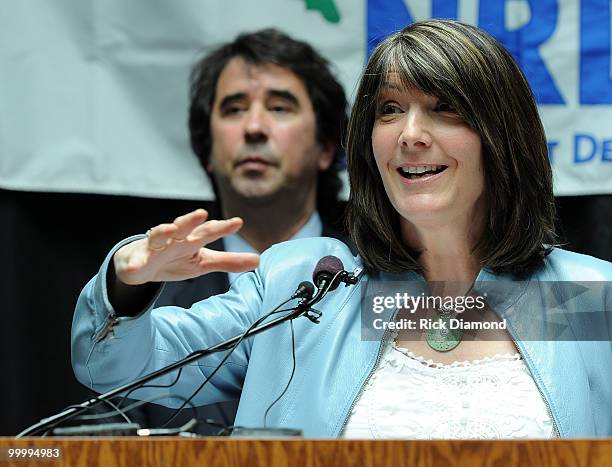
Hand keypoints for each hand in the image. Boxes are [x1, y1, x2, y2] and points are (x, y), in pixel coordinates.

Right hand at [113, 209, 259, 284]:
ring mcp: (154, 247)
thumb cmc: (175, 259)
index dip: (222, 227)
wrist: (141, 265)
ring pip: (158, 236)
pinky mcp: (138, 259)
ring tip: (171, 228)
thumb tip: (258, 260)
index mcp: (191, 239)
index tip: (238, 222)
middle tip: (202, 214)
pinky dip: (135, 263)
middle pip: (184, 227)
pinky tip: (136, 266)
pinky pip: (136, 261)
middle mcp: (174, 239)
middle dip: (192, 220)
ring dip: (164, 231)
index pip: (208, 231)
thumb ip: (228, 262)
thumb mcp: (203, 263)